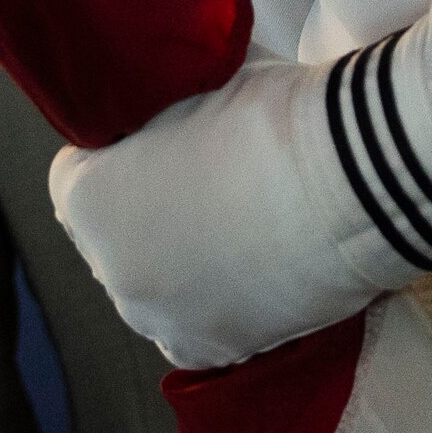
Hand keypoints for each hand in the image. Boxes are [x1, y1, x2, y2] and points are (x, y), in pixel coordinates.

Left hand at [49, 58, 422, 371]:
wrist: (354, 178)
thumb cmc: (270, 114)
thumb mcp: (189, 84)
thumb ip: (153, 103)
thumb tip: (151, 95)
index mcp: (85, 199)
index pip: (77, 174)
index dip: (118, 151)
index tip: (160, 139)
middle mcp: (109, 268)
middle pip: (113, 234)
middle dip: (144, 209)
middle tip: (206, 182)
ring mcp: (159, 317)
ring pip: (152, 285)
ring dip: (177, 262)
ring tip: (236, 227)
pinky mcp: (213, 349)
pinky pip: (192, 328)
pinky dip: (213, 305)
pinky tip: (247, 271)